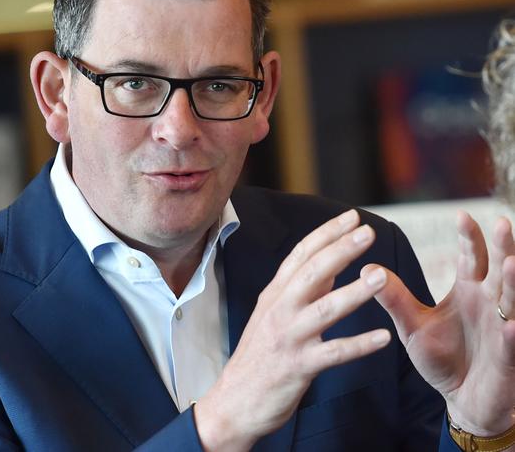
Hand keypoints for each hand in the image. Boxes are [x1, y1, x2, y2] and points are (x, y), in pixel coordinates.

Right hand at [194, 210, 391, 451]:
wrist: (234, 401)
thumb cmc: (258, 355)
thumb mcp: (272, 314)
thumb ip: (300, 289)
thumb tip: (332, 264)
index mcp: (274, 295)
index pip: (300, 254)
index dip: (326, 233)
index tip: (351, 217)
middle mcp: (279, 310)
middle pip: (312, 273)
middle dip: (341, 250)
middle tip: (367, 232)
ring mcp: (288, 338)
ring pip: (324, 310)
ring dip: (354, 292)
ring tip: (381, 277)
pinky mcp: (298, 367)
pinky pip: (333, 354)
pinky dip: (359, 346)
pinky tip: (383, 338)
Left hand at [368, 211, 514, 436]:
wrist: (461, 397)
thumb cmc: (441, 357)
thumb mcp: (412, 325)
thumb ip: (395, 298)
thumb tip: (366, 267)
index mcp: (470, 291)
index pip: (473, 258)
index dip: (469, 238)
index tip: (461, 214)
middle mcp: (491, 304)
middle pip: (500, 270)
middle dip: (503, 248)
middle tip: (502, 222)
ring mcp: (503, 329)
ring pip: (513, 302)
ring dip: (514, 283)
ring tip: (513, 263)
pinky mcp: (508, 358)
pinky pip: (511, 344)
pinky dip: (512, 334)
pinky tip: (511, 325)